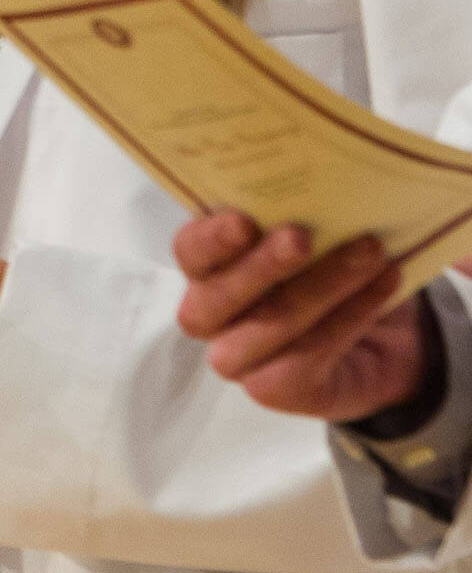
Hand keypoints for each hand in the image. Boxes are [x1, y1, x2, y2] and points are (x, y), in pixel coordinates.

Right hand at [172, 213, 427, 421]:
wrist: (378, 339)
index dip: (210, 239)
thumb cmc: (329, 272)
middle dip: (261, 266)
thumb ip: (292, 214)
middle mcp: (208, 315)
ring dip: (323, 286)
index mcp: (206, 268)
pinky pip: (306, 356)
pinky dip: (349, 317)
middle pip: (216, 297)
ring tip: (369, 253)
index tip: (242, 221)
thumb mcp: (309, 234)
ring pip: (269, 324)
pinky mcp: (271, 390)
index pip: (190, 251)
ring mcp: (235, 358)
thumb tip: (313, 181)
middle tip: (300, 237)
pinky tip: (381, 287)